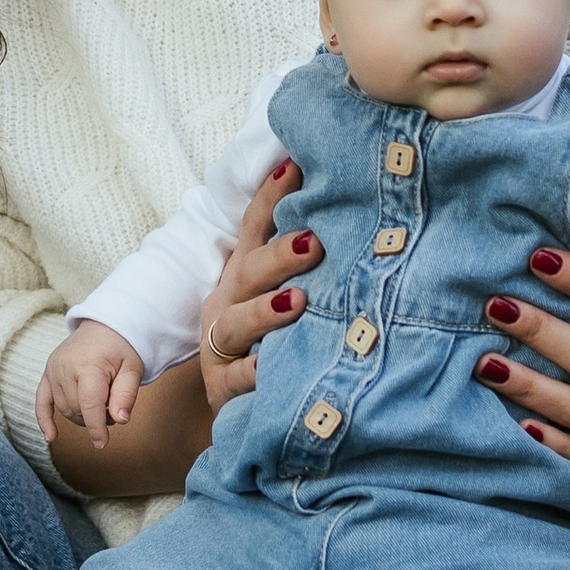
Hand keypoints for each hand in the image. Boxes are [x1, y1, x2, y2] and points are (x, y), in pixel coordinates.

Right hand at [38, 320, 144, 447]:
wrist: (104, 325)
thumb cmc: (121, 348)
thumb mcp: (133, 368)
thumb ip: (126, 394)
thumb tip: (120, 420)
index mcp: (88, 365)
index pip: (89, 404)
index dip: (96, 427)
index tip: (102, 443)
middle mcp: (65, 367)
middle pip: (77, 409)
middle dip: (96, 417)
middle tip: (113, 405)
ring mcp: (53, 370)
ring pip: (64, 409)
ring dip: (82, 415)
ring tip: (100, 402)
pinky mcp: (47, 373)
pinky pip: (41, 401)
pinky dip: (44, 420)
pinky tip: (51, 437)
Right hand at [200, 157, 318, 414]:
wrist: (236, 405)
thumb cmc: (268, 341)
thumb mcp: (281, 297)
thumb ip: (304, 263)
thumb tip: (349, 219)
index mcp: (242, 277)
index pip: (255, 228)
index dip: (271, 195)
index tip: (295, 164)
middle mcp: (227, 304)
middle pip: (248, 272)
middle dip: (279, 255)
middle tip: (314, 241)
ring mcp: (221, 346)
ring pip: (235, 323)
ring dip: (264, 311)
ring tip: (297, 302)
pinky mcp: (222, 388)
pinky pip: (235, 380)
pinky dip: (252, 374)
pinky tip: (269, 368)